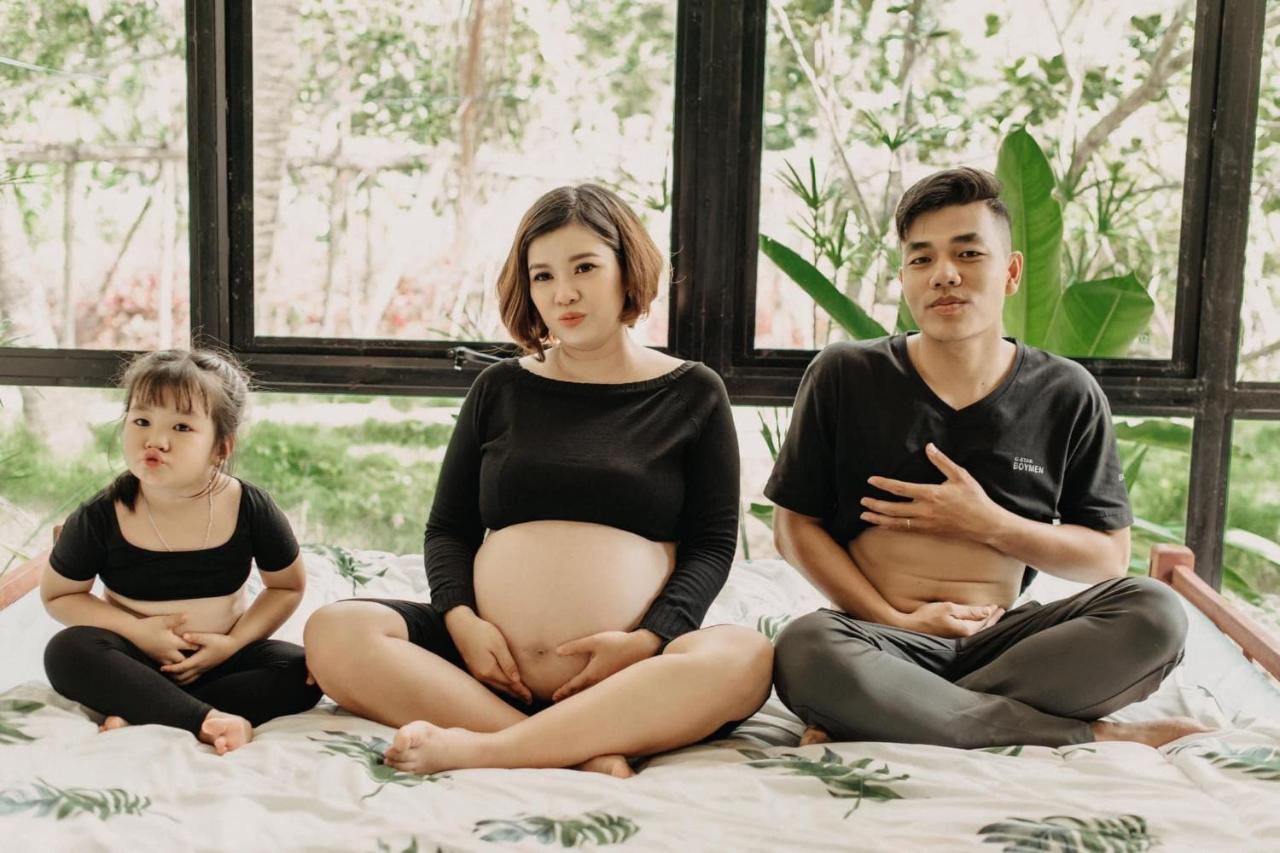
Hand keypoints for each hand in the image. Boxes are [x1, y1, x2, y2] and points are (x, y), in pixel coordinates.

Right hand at [127, 614, 197, 665]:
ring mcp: (161, 657)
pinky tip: (176, 665)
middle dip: (191, 659)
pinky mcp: (155, 658)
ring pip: (174, 666)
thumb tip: (188, 616)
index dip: (198, 646)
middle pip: (183, 660)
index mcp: (172, 643)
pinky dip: (172, 667)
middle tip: (200, 657)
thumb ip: (176, 619)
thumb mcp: (163, 620)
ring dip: (180, 665)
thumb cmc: (149, 625)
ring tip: (189, 664)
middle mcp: (168, 652)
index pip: (190, 646)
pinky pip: (166, 667)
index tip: (206, 645)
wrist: (132, 632)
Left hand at [161, 632, 241, 684]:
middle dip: (171, 675)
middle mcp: (200, 667)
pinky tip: (181, 676)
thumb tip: (184, 635)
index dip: (170, 668)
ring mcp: (203, 669)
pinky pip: (193, 678)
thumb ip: (195, 637)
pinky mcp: (206, 669)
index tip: (161, 667)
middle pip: (182, 677)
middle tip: (162, 671)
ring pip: (188, 680)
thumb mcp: (208, 637)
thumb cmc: (220, 641)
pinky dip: (185, 679)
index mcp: (198, 660)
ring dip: (177, 679)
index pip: (181, 668)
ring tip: (169, 675)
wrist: (232, 646)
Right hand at [444, 608, 531, 704]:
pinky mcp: (474, 669)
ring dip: (508, 691)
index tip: (530, 698)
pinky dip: (500, 685)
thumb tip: (516, 680)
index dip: (521, 691)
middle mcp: (482, 676)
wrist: (461, 626)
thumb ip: (507, 663)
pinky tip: (504, 685)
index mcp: (489, 670)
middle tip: (528, 700)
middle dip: (516, 694)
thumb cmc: (482, 632)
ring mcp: (477, 673)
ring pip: (496, 686)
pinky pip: (490, 682)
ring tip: (519, 695)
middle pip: (503, 688)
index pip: (510, 684)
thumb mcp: (498, 644)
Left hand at [551, 629, 661, 702]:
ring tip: (575, 701)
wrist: (644, 648)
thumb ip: (576, 646)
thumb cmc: (618, 643)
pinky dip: (595, 695)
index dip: (562, 692)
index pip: (573, 686)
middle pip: (582, 695)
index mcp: (592, 674)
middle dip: (571, 699)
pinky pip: (603, 692)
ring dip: (583, 699)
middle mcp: (600, 683)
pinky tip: (595, 693)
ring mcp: (610, 684)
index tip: (554, 697)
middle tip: (560, 705)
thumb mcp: (594, 641)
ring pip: (593, 695)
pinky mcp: (618, 683)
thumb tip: (558, 651)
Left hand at [861, 443, 1005, 541]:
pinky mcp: (929, 532)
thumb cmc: (975, 499)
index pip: (900, 488)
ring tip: (865, 516)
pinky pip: (906, 530)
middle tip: (862, 501)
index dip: (883, 484)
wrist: (986, 525)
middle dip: (875, 505)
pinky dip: (891, 528)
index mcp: (931, 494)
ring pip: (896, 523)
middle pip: (893, 509)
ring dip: (879, 519)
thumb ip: (942, 462)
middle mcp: (925, 511)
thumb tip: (929, 447)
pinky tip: (883, 525)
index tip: (871, 480)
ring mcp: (926, 524)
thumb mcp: (960, 476)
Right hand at [894, 601, 1004, 637]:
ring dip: (986, 623)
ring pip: (977, 631)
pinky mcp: (952, 639)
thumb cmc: (927, 616)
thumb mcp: (949, 608)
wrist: (910, 626)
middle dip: (992, 619)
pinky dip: (977, 627)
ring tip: (992, 617)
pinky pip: (970, 633)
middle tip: (1000, 610)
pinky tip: (977, 624)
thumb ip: (969, 611)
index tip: (997, 606)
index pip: (984, 621)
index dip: (991, 613)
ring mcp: (958, 639)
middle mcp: (964, 638)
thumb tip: (987, 612)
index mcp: (966, 630)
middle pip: (983, 628)